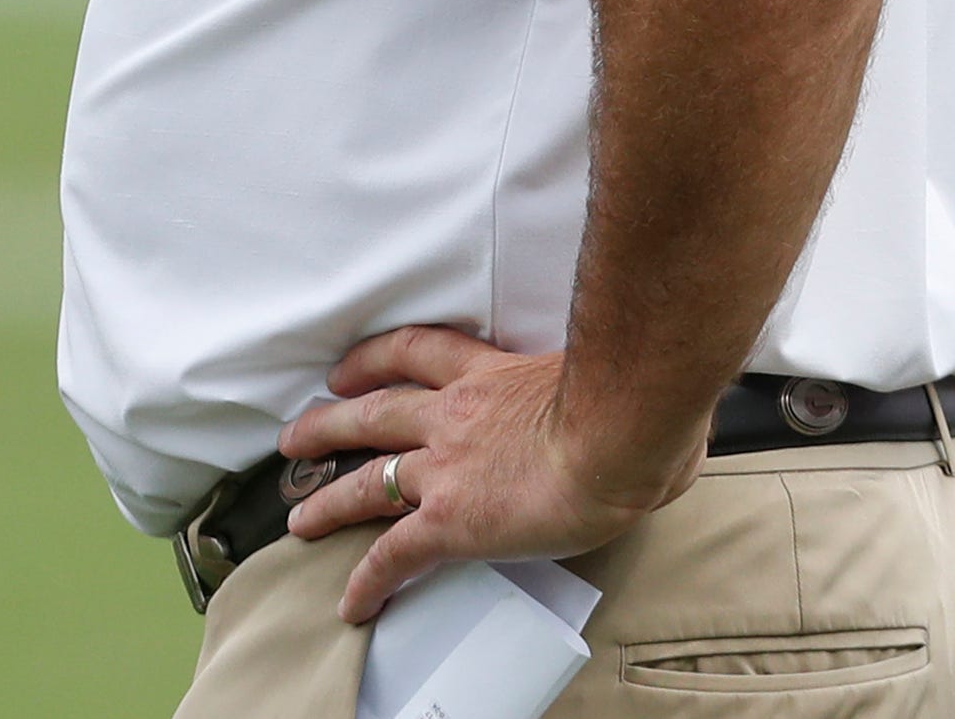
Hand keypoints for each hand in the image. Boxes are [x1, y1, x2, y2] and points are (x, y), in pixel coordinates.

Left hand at [274, 325, 692, 624]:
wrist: (616, 431)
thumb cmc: (635, 403)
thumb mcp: (611, 378)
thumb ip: (611, 393)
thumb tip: (657, 418)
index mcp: (491, 375)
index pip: (419, 353)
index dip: (376, 358)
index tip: (351, 368)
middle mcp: (455, 414)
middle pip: (373, 410)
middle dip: (330, 422)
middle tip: (297, 434)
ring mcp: (446, 467)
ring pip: (367, 477)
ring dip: (326, 499)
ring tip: (298, 515)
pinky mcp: (449, 521)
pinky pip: (393, 554)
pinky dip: (367, 580)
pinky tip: (352, 601)